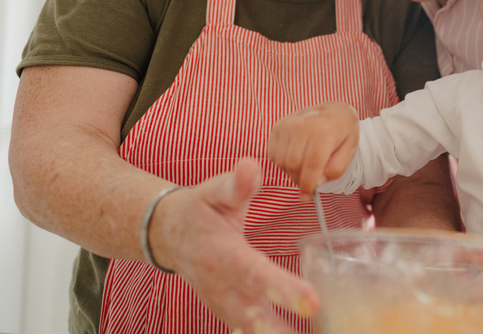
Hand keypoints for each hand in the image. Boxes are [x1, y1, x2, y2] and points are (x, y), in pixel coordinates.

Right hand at [150, 158, 318, 333]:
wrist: (168, 233)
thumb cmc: (198, 209)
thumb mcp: (213, 190)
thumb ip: (235, 184)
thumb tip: (250, 166)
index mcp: (221, 255)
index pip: (255, 275)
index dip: (283, 290)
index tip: (313, 302)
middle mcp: (219, 287)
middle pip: (253, 313)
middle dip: (280, 330)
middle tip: (315, 327)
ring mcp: (221, 304)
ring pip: (250, 328)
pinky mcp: (228, 312)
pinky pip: (249, 329)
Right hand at [268, 101, 359, 199]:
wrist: (334, 110)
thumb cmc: (343, 132)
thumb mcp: (349, 150)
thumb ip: (336, 169)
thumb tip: (317, 184)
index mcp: (323, 131)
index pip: (311, 165)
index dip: (308, 185)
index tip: (306, 197)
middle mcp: (302, 125)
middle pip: (293, 165)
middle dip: (299, 180)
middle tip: (308, 183)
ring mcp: (287, 124)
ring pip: (281, 161)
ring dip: (291, 172)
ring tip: (304, 168)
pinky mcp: (278, 126)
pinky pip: (273, 154)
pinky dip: (282, 162)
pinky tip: (295, 158)